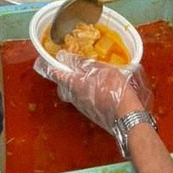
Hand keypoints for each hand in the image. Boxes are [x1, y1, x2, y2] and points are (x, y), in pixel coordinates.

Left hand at [34, 51, 152, 132]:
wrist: (126, 115)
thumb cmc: (113, 88)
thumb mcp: (100, 69)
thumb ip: (82, 63)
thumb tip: (64, 57)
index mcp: (74, 84)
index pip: (56, 74)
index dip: (50, 66)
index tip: (46, 61)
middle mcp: (74, 97)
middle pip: (63, 86)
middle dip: (63, 77)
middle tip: (70, 67)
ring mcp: (82, 106)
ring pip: (72, 93)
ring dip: (75, 84)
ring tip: (86, 75)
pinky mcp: (91, 112)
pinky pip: (82, 99)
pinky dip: (85, 91)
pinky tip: (96, 87)